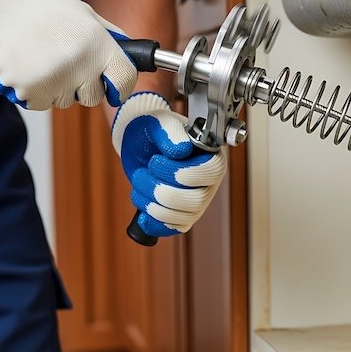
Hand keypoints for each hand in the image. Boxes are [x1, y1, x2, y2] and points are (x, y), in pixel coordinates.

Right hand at [0, 0, 136, 108]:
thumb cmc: (40, 10)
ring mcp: (56, 82)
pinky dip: (37, 91)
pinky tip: (30, 67)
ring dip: (59, 87)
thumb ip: (110, 38)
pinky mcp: (32, 93)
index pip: (125, 80)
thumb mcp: (85, 15)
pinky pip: (44, 102)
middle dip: (85, 86)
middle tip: (67, 63)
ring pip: (67, 100)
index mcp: (98, 44)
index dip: (121, 86)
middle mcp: (81, 66)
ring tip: (43, 59)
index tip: (115, 87)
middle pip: (94, 96)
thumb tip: (131, 57)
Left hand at [112, 93, 225, 236]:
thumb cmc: (154, 130)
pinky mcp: (182, 214)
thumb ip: (171, 132)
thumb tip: (182, 150)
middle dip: (160, 190)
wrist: (140, 143)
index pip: (211, 172)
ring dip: (153, 204)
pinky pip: (174, 228)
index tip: (156, 161)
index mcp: (211, 157)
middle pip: (195, 200)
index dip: (182, 172)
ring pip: (183, 217)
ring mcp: (197, 201)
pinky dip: (155, 223)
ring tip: (139, 185)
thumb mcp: (159, 123)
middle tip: (142, 173)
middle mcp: (208, 182)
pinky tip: (143, 213)